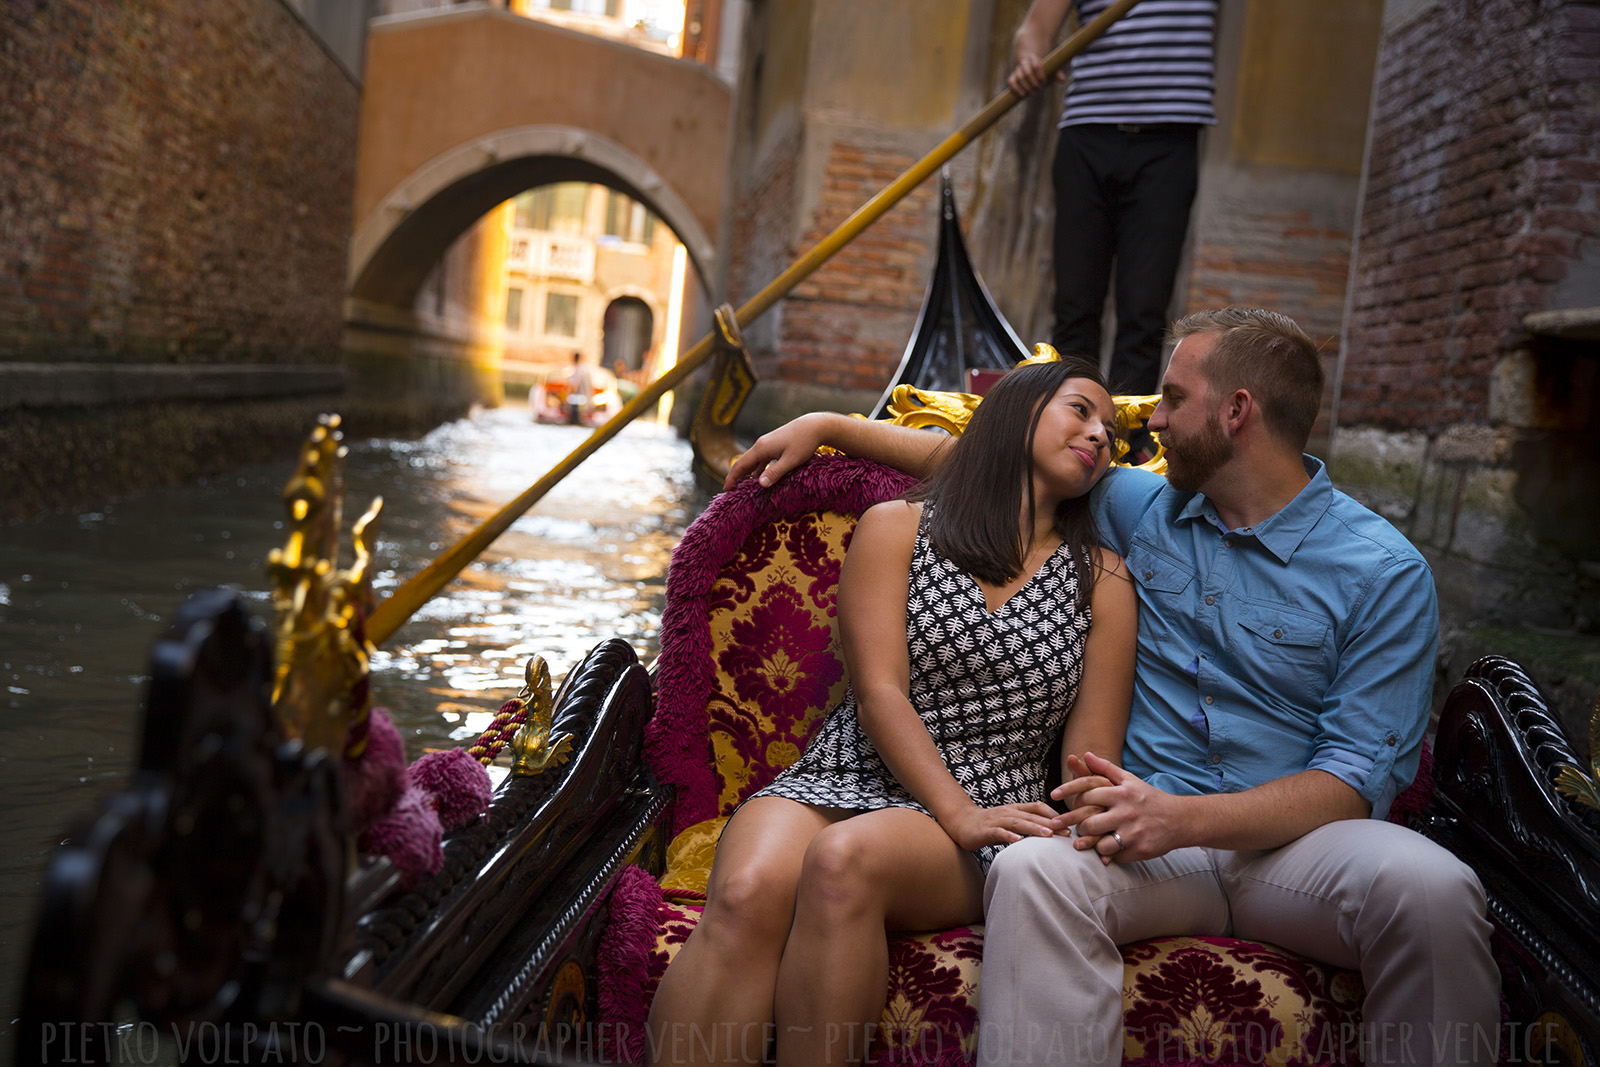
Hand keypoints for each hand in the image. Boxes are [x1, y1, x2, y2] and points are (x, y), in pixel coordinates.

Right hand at [724, 412, 833, 489]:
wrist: (814, 425)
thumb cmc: (804, 442)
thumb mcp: (791, 460)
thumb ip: (775, 472)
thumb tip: (760, 484)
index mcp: (761, 448)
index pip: (740, 465)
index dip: (732, 478)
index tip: (726, 490)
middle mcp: (761, 445)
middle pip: (744, 462)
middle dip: (736, 476)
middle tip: (731, 490)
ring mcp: (767, 443)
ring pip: (753, 461)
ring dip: (747, 473)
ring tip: (744, 487)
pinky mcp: (774, 444)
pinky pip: (761, 459)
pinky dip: (757, 469)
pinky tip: (760, 477)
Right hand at [939, 801, 1057, 851]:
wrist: (961, 822)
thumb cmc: (989, 825)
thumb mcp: (1009, 823)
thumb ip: (1025, 826)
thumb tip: (1049, 834)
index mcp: (1015, 809)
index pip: (1037, 807)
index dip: (1053, 813)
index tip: (1069, 823)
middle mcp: (1008, 812)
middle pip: (1031, 816)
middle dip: (1050, 823)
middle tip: (1067, 831)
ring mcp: (996, 820)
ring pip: (1018, 823)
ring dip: (1034, 828)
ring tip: (1049, 835)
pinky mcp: (985, 830)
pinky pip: (998, 833)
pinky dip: (1009, 836)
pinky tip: (1018, 842)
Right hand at [1006, 50, 1063, 96]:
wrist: (1029, 61)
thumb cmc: (1043, 67)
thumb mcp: (1050, 68)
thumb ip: (1057, 73)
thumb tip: (1063, 80)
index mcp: (1033, 57)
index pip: (1036, 65)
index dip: (1040, 75)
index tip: (1044, 82)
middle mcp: (1024, 62)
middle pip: (1027, 73)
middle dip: (1034, 83)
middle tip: (1039, 89)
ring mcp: (1017, 69)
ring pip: (1019, 78)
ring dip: (1027, 87)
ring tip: (1033, 93)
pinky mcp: (1013, 76)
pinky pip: (1011, 82)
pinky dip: (1016, 88)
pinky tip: (1023, 94)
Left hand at [1053, 752, 1185, 864]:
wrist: (1179, 820)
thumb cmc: (1149, 798)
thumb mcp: (1129, 780)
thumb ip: (1105, 768)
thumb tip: (1084, 754)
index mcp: (1121, 794)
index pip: (1086, 794)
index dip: (1067, 795)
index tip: (1053, 796)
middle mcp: (1126, 812)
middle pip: (1088, 822)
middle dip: (1077, 825)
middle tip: (1069, 826)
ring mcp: (1132, 833)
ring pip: (1098, 843)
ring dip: (1089, 843)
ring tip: (1083, 841)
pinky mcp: (1139, 850)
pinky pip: (1114, 856)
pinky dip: (1106, 854)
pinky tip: (1104, 851)